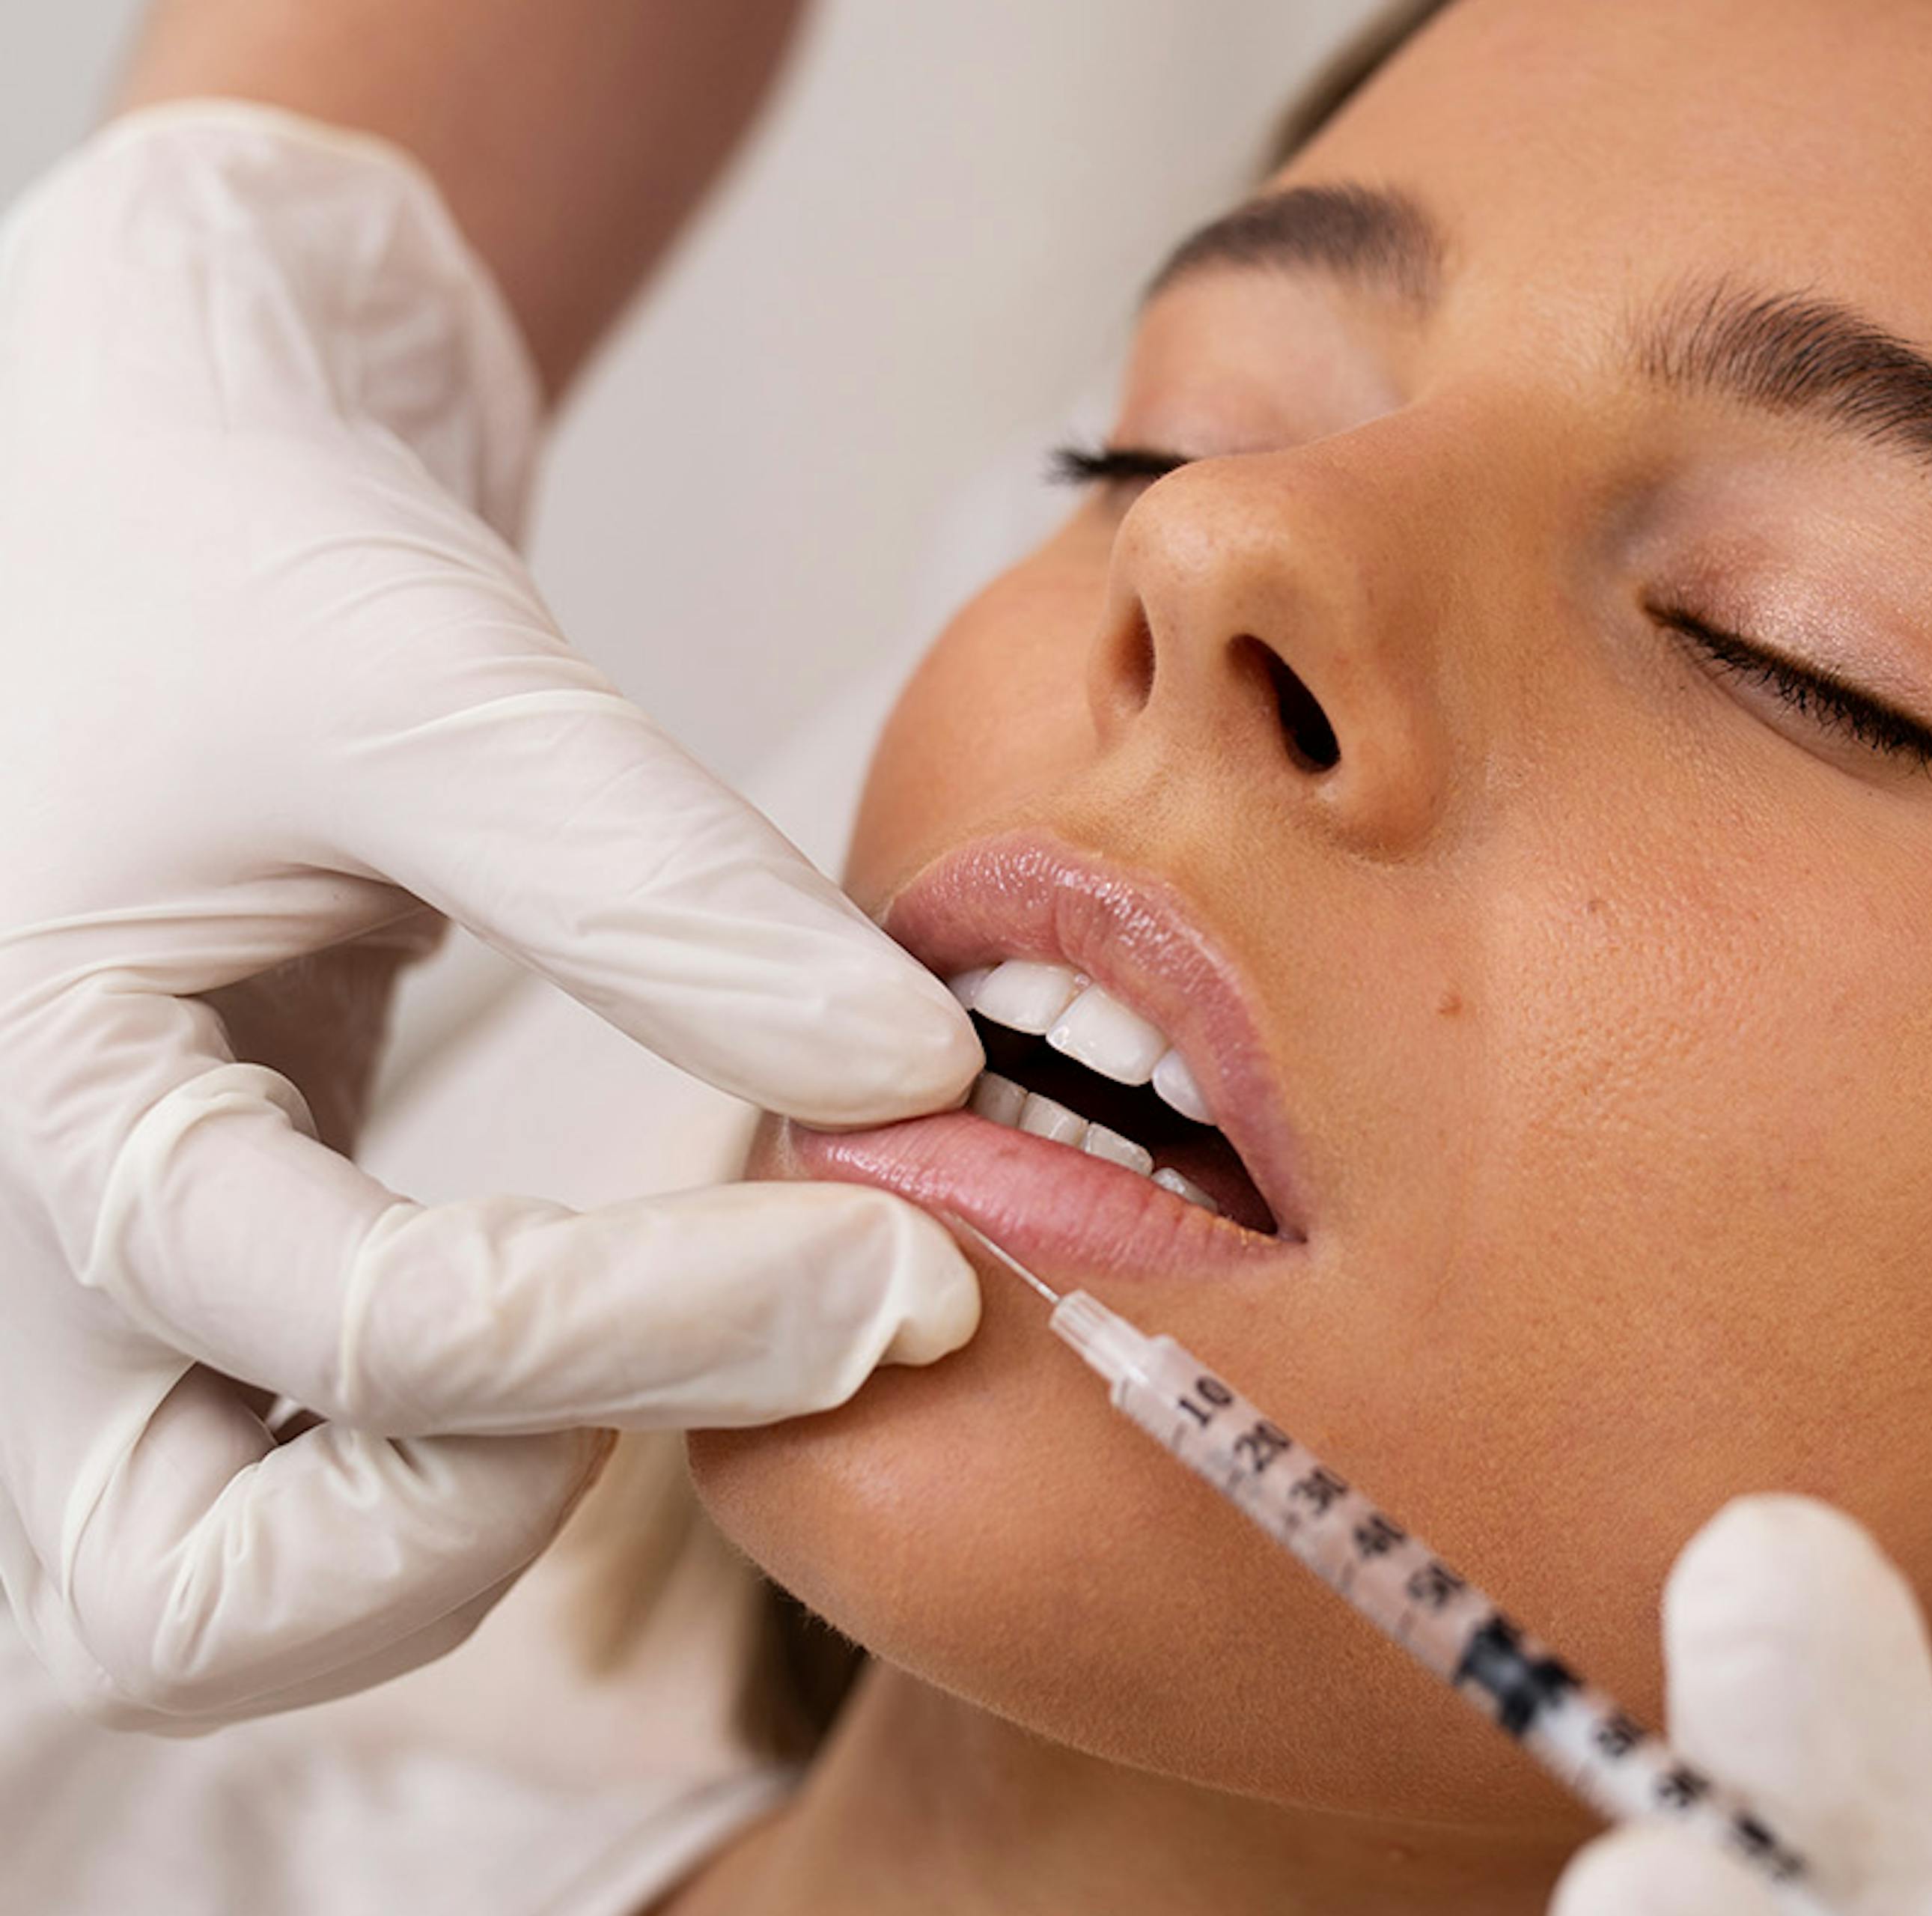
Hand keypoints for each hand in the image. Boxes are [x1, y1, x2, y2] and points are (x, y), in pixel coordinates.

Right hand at [0, 104, 983, 1729]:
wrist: (134, 478)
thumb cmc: (228, 542)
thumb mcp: (435, 677)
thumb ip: (664, 890)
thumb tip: (920, 1082)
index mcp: (30, 1101)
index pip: (372, 1338)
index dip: (675, 1323)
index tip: (913, 1247)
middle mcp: (14, 1255)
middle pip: (204, 1601)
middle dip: (504, 1511)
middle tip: (749, 1332)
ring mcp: (89, 1290)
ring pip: (238, 1590)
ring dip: (489, 1514)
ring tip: (707, 1318)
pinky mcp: (201, 1263)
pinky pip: (310, 1469)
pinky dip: (483, 1441)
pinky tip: (649, 1297)